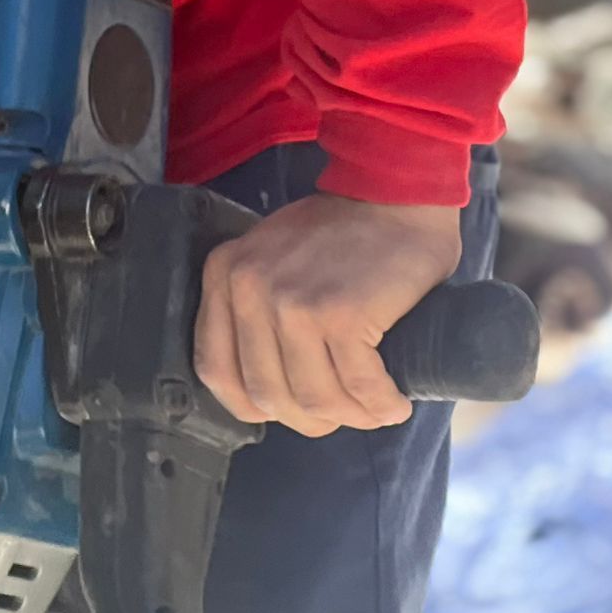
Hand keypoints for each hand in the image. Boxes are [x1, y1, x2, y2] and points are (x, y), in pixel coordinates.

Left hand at [192, 192, 461, 437]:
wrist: (394, 194)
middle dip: (310, 418)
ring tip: (373, 407)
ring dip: (350, 416)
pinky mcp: (341, 315)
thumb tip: (262, 391)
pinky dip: (382, 405)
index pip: (217, 370)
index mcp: (224, 274)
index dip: (255, 403)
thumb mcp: (272, 258)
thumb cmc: (340, 234)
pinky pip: (360, 389)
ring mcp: (293, 302)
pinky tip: (394, 401)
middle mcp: (248, 288)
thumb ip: (254, 308)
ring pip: (314, 400)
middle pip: (268, 394)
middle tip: (342, 412)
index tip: (289, 408)